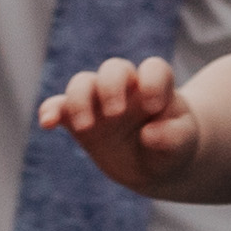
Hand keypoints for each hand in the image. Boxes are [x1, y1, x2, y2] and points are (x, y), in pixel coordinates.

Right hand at [37, 52, 206, 195]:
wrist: (154, 162)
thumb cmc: (172, 144)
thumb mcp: (183, 144)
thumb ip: (174, 136)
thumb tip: (149, 134)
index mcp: (156, 87)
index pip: (154, 69)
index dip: (152, 82)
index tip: (153, 107)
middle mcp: (126, 87)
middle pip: (114, 68)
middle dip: (111, 86)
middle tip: (116, 114)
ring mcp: (99, 101)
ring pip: (83, 83)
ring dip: (80, 100)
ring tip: (86, 127)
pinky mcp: (78, 119)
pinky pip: (60, 107)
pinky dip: (51, 110)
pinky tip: (47, 123)